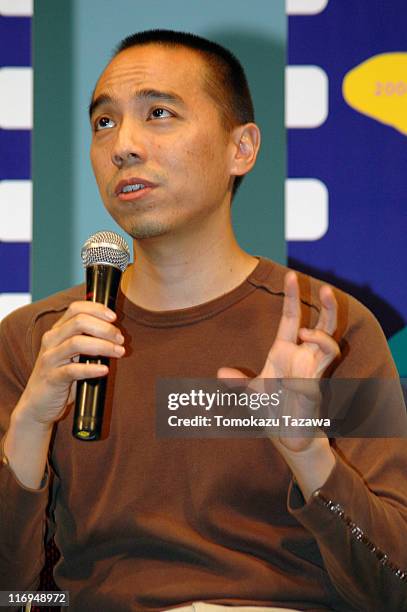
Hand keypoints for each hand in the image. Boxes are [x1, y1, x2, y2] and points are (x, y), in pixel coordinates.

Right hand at [14, 301, 124, 427]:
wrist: (37, 404)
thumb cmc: (61, 376)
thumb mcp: (73, 354)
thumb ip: (88, 340)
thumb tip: (115, 334)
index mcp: (57, 330)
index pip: (76, 308)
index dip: (97, 309)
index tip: (114, 317)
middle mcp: (51, 340)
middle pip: (79, 321)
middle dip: (105, 328)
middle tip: (120, 339)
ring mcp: (50, 358)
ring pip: (77, 343)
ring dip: (103, 346)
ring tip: (119, 352)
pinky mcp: (52, 378)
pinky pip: (73, 370)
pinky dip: (91, 369)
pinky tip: (104, 370)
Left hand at [218, 271, 339, 451]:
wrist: (284, 437)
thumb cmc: (271, 412)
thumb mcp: (251, 394)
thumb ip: (238, 383)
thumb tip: (220, 374)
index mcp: (284, 351)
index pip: (290, 317)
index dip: (292, 297)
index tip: (292, 275)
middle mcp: (302, 355)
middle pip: (321, 322)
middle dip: (324, 304)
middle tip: (324, 285)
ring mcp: (313, 368)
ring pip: (330, 339)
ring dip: (323, 330)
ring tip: (303, 330)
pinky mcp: (318, 382)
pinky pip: (326, 361)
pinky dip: (319, 349)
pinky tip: (303, 352)